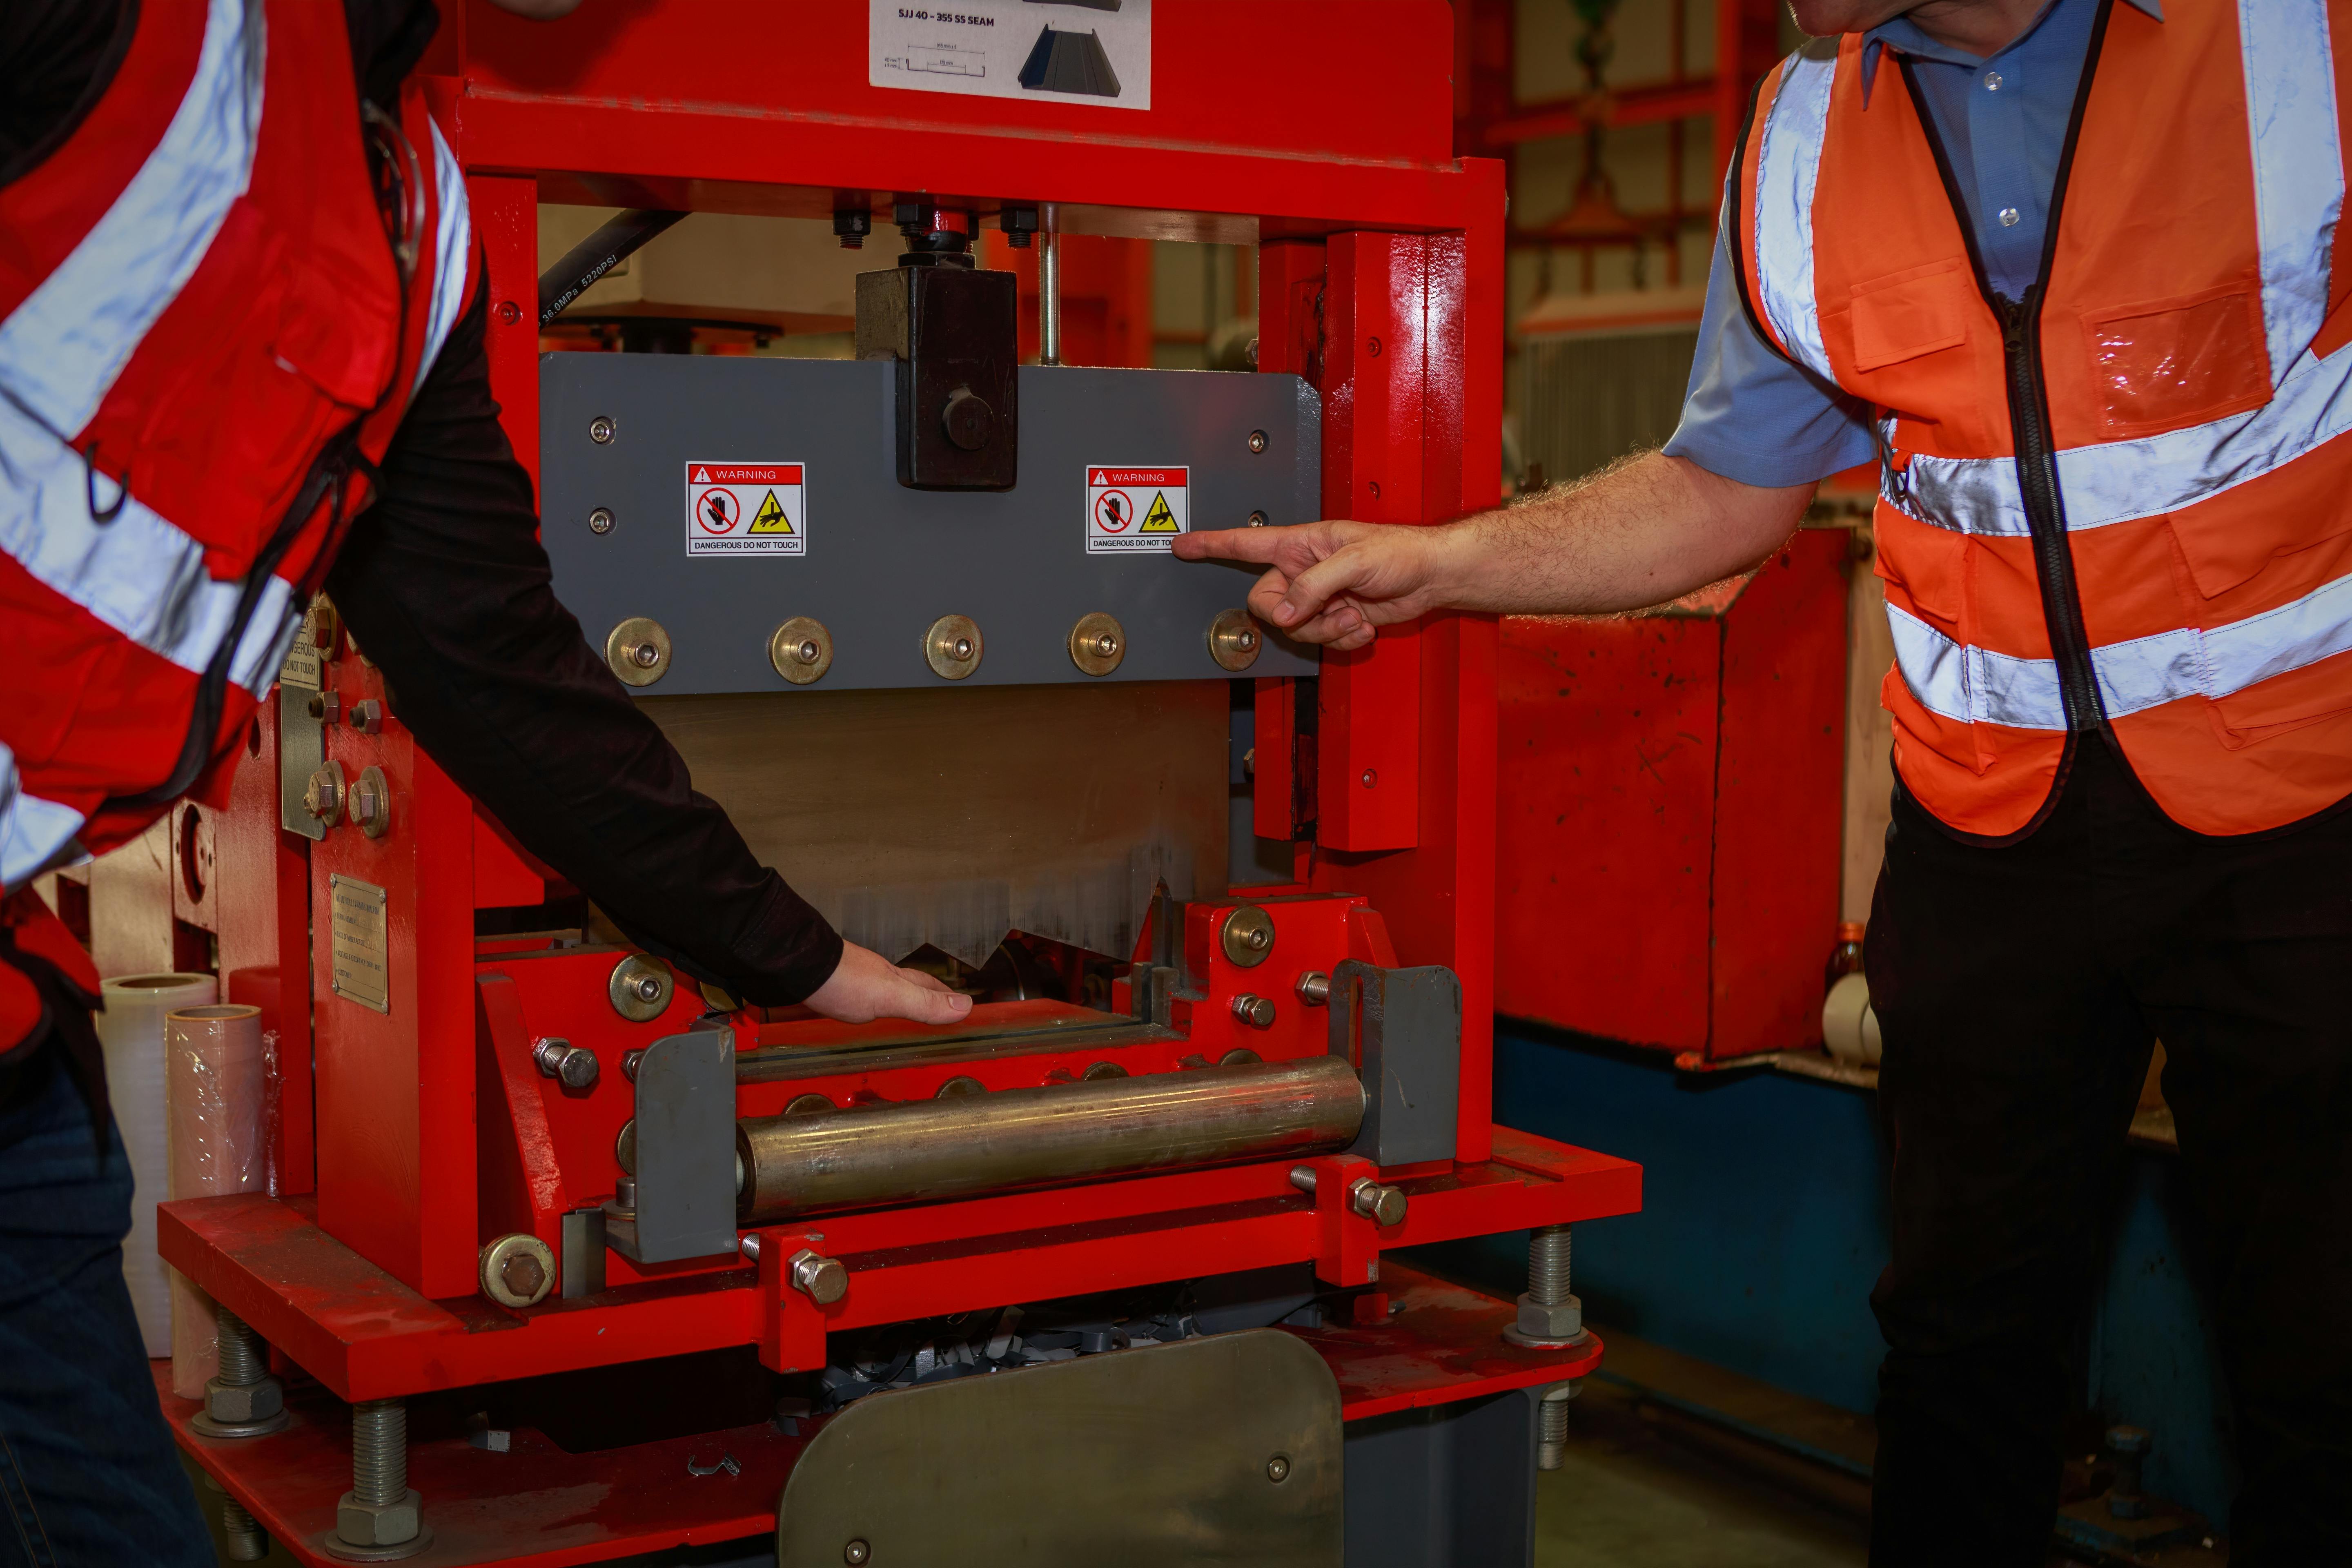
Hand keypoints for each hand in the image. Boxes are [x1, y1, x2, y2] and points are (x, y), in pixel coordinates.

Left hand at [802, 941, 972, 1025]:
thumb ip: (925, 1004)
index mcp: (895, 978)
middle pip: (909, 983)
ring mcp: (856, 978)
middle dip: (925, 992)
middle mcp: (878, 975)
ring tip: (905, 1005)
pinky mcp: (834, 985)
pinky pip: (861, 993)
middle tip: (939, 1002)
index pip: (928, 986)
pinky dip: (870, 1000)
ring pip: (885, 987)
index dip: (945, 995)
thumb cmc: (842, 980)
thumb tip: (966, 1007)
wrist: (796, 965)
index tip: (962, 1003)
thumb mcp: (890, 996)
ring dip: (899, 996)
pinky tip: (863, 1005)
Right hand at [1172, 521, 1449, 649]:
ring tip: (1354, 615)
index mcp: (1301, 544)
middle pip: (1266, 602)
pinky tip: (1362, 623)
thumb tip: (1285, 612)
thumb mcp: (1354, 561)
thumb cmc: (1400, 552)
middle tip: (1326, 609)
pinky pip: (1319, 640)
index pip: (1245, 543)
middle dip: (1295, 615)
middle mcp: (1303, 570)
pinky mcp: (1334, 617)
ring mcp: (1318, 596)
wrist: (1431, 576)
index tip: (1181, 544)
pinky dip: (1342, 638)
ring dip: (1325, 629)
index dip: (1211, 544)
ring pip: (1294, 628)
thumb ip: (1313, 585)